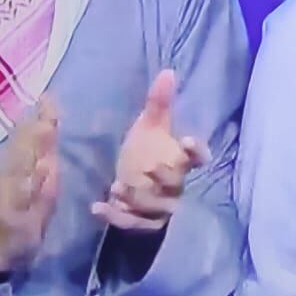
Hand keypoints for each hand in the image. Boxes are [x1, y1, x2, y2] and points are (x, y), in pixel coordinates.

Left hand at [0, 97, 60, 274]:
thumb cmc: (13, 239)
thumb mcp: (33, 218)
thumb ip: (42, 188)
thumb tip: (50, 159)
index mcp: (16, 175)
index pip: (32, 142)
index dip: (43, 122)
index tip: (52, 100)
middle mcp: (7, 170)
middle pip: (23, 138)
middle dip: (36, 118)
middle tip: (49, 96)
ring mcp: (2, 175)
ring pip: (16, 144)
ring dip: (28, 125)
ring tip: (41, 108)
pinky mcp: (0, 183)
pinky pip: (14, 153)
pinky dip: (22, 139)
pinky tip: (27, 135)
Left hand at [92, 70, 208, 232]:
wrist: (129, 184)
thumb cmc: (145, 151)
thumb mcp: (150, 126)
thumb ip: (159, 102)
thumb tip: (168, 71)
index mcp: (180, 159)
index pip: (198, 156)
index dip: (196, 151)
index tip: (185, 141)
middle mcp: (175, 184)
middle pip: (176, 184)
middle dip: (164, 177)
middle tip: (148, 167)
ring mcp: (160, 205)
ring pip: (156, 206)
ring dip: (138, 198)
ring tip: (117, 187)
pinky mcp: (144, 222)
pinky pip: (134, 223)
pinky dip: (116, 217)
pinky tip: (97, 207)